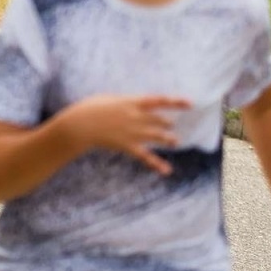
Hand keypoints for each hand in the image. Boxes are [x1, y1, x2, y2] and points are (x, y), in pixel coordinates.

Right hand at [63, 95, 191, 174]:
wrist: (79, 125)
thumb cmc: (89, 109)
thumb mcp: (107, 99)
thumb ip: (123, 102)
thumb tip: (131, 105)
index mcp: (132, 102)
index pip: (160, 101)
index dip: (176, 102)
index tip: (190, 104)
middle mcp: (137, 117)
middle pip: (159, 120)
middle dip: (166, 122)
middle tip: (169, 124)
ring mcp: (134, 132)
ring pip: (158, 136)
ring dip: (168, 139)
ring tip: (174, 141)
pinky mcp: (128, 146)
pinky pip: (146, 156)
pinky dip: (157, 164)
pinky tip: (166, 170)